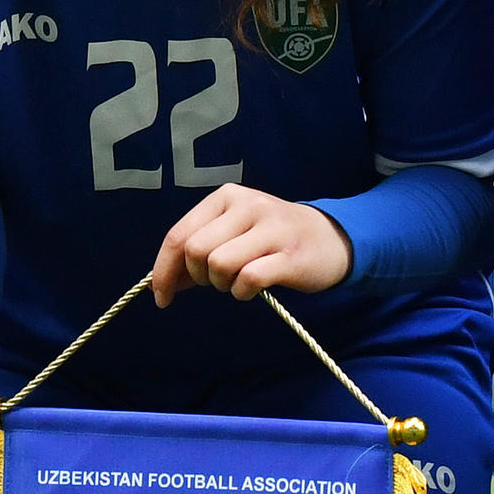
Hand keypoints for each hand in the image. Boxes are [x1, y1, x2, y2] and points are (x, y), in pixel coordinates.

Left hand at [151, 184, 352, 304]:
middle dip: (197, 277)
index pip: (179, 235)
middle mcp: (247, 205)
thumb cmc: (271, 239)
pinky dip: (243, 292)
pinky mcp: (290, 255)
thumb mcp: (233, 233)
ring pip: (219, 264)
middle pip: (195, 251)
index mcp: (226, 197)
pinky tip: (252, 289)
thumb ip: (198, 251)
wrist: (331, 238)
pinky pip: (248, 278)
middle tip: (215, 283)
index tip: (162, 297)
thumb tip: (162, 283)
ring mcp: (271, 228)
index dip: (164, 271)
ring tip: (237, 282)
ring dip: (222, 285)